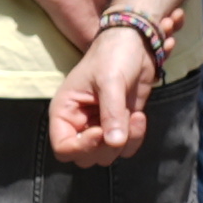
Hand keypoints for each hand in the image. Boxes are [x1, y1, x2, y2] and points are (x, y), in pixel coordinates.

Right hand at [48, 14, 164, 165]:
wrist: (135, 44)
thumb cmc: (113, 55)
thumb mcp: (110, 81)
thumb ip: (111, 112)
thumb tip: (115, 143)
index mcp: (65, 111)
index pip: (63, 148)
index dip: (82, 147)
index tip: (101, 132)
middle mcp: (79, 123)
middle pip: (86, 157)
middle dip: (106, 147)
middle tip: (121, 123)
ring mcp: (100, 126)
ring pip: (107, 155)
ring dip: (124, 142)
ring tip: (134, 116)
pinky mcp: (119, 125)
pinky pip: (125, 147)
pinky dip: (135, 138)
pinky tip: (139, 116)